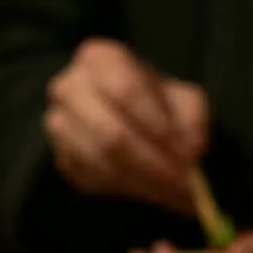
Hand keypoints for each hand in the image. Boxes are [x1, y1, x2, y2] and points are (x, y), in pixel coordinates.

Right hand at [44, 38, 208, 216]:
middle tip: (183, 186)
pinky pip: (94, 180)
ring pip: (102, 162)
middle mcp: (70, 88)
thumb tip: (193, 149)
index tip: (186, 153)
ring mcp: (59, 125)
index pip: (126, 90)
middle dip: (152, 164)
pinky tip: (151, 191)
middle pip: (111, 133)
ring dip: (143, 183)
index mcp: (99, 58)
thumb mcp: (184, 100)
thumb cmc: (153, 103)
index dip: (157, 125)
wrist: (126, 119)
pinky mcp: (62, 159)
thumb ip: (192, 120)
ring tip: (174, 193)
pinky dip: (127, 190)